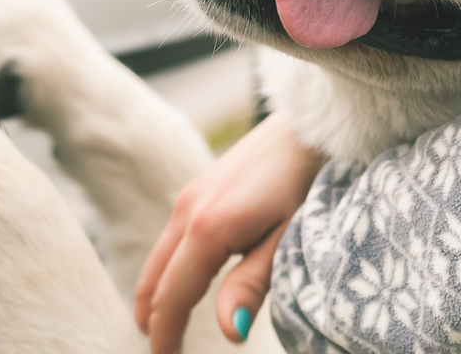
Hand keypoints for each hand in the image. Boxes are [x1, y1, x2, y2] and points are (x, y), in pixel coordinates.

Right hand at [133, 112, 327, 351]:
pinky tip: (183, 285)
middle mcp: (187, 211)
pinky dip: (167, 271)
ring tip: (166, 328)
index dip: (165, 336)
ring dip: (156, 295)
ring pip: (158, 259)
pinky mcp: (197, 190)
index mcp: (207, 229)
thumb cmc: (306, 184)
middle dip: (153, 320)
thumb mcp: (286, 239)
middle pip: (154, 280)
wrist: (307, 130)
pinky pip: (170, 240)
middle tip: (163, 352)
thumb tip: (228, 332)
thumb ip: (252, 285)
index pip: (171, 297)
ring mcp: (188, 197)